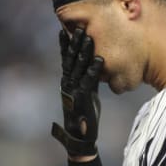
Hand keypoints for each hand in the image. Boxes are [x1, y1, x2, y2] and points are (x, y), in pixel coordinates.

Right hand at [51, 28, 103, 156]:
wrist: (81, 137)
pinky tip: (99, 59)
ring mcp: (74, 90)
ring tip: (87, 37)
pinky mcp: (83, 98)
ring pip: (77, 67)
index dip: (66, 45)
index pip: (66, 59)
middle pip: (71, 59)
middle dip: (75, 43)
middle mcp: (68, 83)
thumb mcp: (86, 92)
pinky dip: (94, 70)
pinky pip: (88, 81)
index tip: (66, 29)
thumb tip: (93, 65)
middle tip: (79, 27)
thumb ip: (87, 79)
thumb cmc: (85, 114)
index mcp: (68, 81)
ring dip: (83, 52)